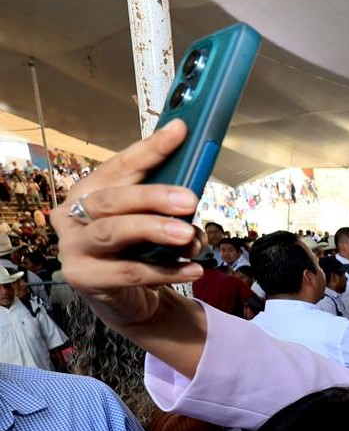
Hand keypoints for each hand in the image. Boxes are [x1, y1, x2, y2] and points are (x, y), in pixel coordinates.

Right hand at [53, 119, 204, 326]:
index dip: (149, 148)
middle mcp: (73, 215)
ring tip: (188, 236)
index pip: (120, 165)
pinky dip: (166, 271)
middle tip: (190, 200)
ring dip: (154, 230)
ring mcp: (73, 247)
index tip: (180, 131)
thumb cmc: (137, 251)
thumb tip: (194, 188)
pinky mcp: (84, 278)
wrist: (125, 300)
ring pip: (114, 233)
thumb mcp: (148, 222)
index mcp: (88, 191)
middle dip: (153, 197)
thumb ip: (164, 204)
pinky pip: (130, 272)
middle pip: (112, 200)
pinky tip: (193, 269)